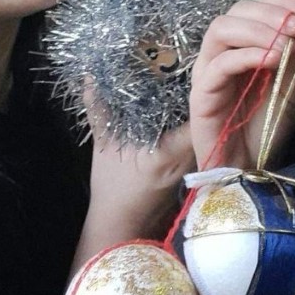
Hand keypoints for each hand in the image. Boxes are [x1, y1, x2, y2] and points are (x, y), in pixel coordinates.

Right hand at [81, 82, 194, 252]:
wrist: (121, 224)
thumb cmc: (112, 188)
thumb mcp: (104, 146)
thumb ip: (99, 110)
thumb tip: (90, 77)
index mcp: (170, 151)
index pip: (197, 114)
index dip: (199, 90)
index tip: (191, 69)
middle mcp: (188, 158)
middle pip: (205, 119)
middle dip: (200, 95)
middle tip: (190, 69)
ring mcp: (193, 166)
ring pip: (202, 130)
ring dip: (197, 110)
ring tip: (188, 82)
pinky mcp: (192, 170)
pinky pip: (197, 139)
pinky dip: (192, 124)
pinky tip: (183, 109)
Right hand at [188, 0, 294, 172]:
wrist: (252, 170)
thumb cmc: (268, 128)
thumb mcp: (292, 85)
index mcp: (243, 47)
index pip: (254, 9)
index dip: (278, 2)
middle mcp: (222, 53)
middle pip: (235, 12)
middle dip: (270, 13)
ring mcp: (208, 72)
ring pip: (220, 29)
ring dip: (256, 30)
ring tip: (284, 44)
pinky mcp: (201, 94)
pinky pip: (218, 64)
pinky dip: (246, 55)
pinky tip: (271, 60)